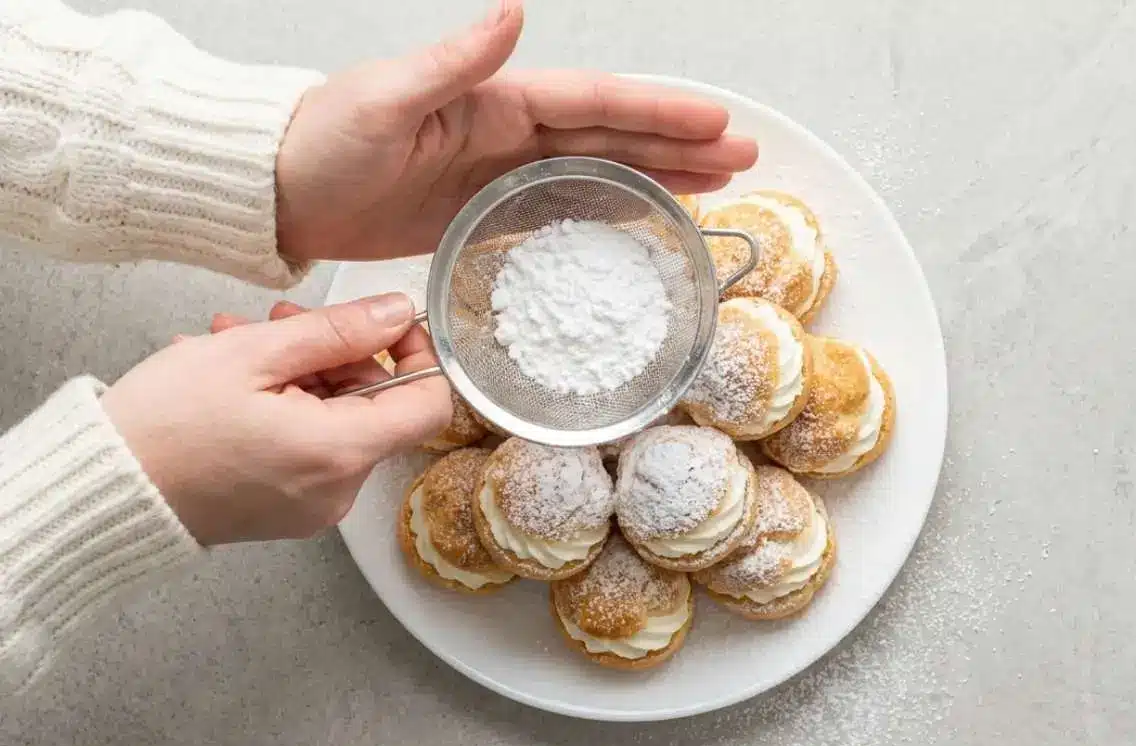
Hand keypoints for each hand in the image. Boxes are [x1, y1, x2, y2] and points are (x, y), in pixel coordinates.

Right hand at [102, 294, 450, 544]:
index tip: (382, 324)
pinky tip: (236, 382)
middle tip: (279, 322)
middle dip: (335, 353)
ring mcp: (314, 505)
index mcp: (339, 453)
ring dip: (299, 372)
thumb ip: (338, 330)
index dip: (417, 355)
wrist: (102, 490)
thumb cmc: (163, 425)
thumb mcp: (253, 353)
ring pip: (338, 420)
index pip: (430, 403)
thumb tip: (397, 312)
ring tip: (239, 343)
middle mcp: (338, 490)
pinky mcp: (287, 508)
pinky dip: (285, 407)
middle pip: (377, 406)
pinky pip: (310, 445)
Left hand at [274, 0, 757, 261]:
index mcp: (495, 102)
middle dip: (680, 145)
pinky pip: (557, 216)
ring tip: (714, 188)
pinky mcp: (481, 216)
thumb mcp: (387, 97)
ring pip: (597, 174)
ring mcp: (499, 176)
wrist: (281, 193)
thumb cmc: (323, 141)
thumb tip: (514, 10)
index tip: (716, 122)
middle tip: (744, 157)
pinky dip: (602, 217)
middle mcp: (507, 135)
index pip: (595, 104)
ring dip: (655, 178)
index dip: (658, 113)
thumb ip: (454, 62)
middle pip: (613, 137)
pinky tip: (637, 224)